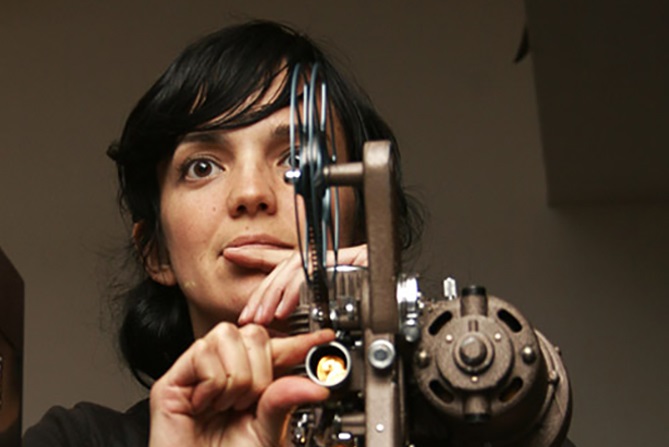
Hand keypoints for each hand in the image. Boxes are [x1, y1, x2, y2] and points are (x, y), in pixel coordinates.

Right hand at [149, 323, 334, 446]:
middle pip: (253, 333)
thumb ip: (284, 402)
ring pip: (227, 336)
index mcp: (250, 381)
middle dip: (259, 371)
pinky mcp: (173, 379)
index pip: (278, 348)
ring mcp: (198, 372)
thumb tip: (316, 386)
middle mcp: (224, 370)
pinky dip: (212, 383)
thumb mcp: (266, 433)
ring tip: (225, 405)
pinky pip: (203, 353)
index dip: (301, 341)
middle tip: (247, 403)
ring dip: (235, 376)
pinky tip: (204, 405)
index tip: (326, 337)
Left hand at [226, 244, 367, 325]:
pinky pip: (315, 273)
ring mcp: (337, 258)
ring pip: (296, 268)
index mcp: (318, 268)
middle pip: (285, 266)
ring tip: (265, 318)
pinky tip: (286, 309)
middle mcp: (326, 260)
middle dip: (263, 291)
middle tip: (248, 316)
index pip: (281, 259)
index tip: (232, 253)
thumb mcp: (321, 310)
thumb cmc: (366, 308)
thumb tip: (272, 316)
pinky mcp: (349, 260)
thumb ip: (299, 307)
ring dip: (276, 296)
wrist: (397, 306)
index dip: (255, 255)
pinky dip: (297, 292)